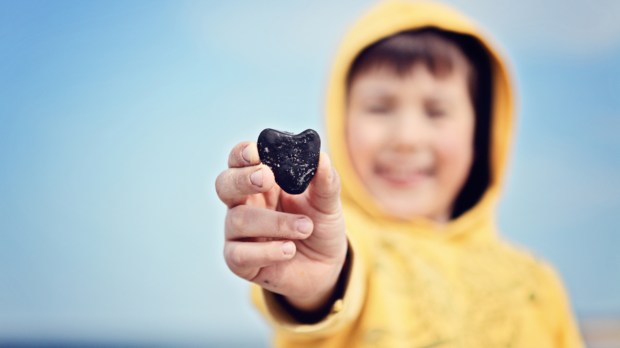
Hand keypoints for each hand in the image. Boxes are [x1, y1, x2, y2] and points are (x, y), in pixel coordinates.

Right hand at [215, 141, 346, 310]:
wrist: (325, 266)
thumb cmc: (319, 227)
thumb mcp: (328, 204)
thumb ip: (325, 182)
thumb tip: (321, 157)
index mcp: (261, 182)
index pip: (240, 161)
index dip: (242, 154)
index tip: (256, 152)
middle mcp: (243, 204)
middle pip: (224, 184)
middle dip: (242, 179)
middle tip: (267, 178)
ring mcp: (238, 233)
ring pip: (238, 220)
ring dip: (274, 222)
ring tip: (305, 227)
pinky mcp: (240, 262)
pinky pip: (240, 254)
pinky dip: (266, 251)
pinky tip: (289, 249)